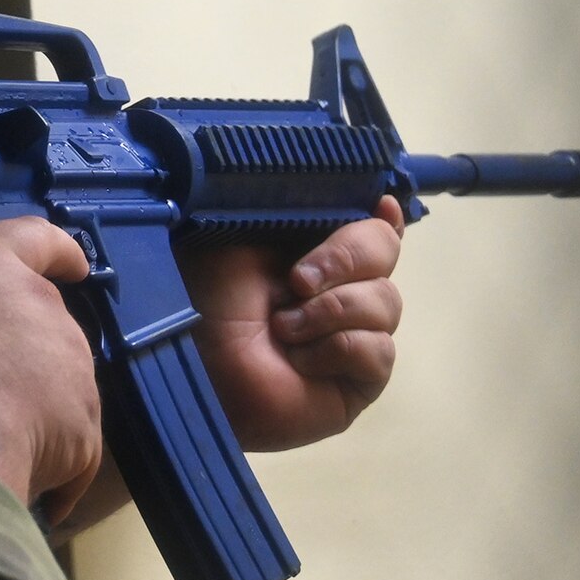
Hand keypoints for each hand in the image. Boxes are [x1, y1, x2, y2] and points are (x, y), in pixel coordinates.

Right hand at [0, 217, 101, 524]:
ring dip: (34, 410)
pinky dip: (48, 466)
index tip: (74, 265)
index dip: (57, 251)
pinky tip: (12, 484)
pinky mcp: (86, 426)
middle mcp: (42, 306)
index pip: (35, 238)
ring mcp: (73, 366)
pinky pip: (69, 450)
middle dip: (24, 354)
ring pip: (59, 388)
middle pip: (45, 324)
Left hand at [48, 201, 407, 545]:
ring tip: (281, 329)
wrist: (193, 364)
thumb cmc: (204, 296)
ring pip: (386, 304)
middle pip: (385, 256)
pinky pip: (379, 351)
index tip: (378, 204)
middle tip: (297, 279)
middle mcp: (338, 291)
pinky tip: (299, 359)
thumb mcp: (241, 234)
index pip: (369, 230)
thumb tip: (354, 197)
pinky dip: (340, 347)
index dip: (382, 219)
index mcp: (312, 253)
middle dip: (346, 258)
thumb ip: (296, 209)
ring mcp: (351, 337)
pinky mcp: (356, 382)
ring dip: (332, 310)